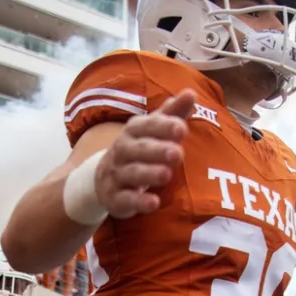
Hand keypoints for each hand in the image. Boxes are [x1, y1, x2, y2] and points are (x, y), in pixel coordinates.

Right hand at [94, 89, 195, 218]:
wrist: (104, 178)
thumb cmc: (140, 148)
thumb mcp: (153, 129)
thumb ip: (173, 112)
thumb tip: (191, 92)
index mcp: (134, 131)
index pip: (148, 125)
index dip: (164, 127)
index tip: (182, 129)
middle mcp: (123, 150)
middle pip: (139, 149)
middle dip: (157, 150)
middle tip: (178, 153)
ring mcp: (117, 174)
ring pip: (132, 173)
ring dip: (149, 173)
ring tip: (166, 174)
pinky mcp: (116, 198)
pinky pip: (126, 199)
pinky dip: (139, 202)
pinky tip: (153, 203)